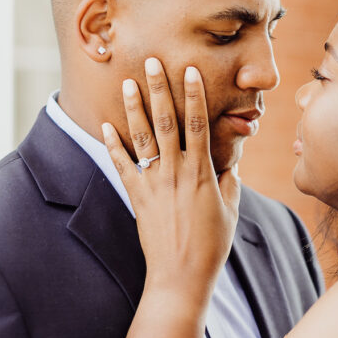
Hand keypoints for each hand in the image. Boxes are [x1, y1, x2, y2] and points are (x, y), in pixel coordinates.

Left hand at [102, 57, 240, 302]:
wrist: (181, 276)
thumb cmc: (211, 246)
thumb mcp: (230, 211)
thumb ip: (230, 183)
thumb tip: (232, 164)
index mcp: (202, 173)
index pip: (199, 125)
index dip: (194, 95)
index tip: (190, 70)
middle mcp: (176, 172)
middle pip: (166, 122)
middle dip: (159, 89)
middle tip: (151, 61)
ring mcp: (154, 184)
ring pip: (142, 138)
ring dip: (133, 108)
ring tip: (126, 83)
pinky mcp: (137, 198)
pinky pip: (123, 166)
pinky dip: (113, 145)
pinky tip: (105, 126)